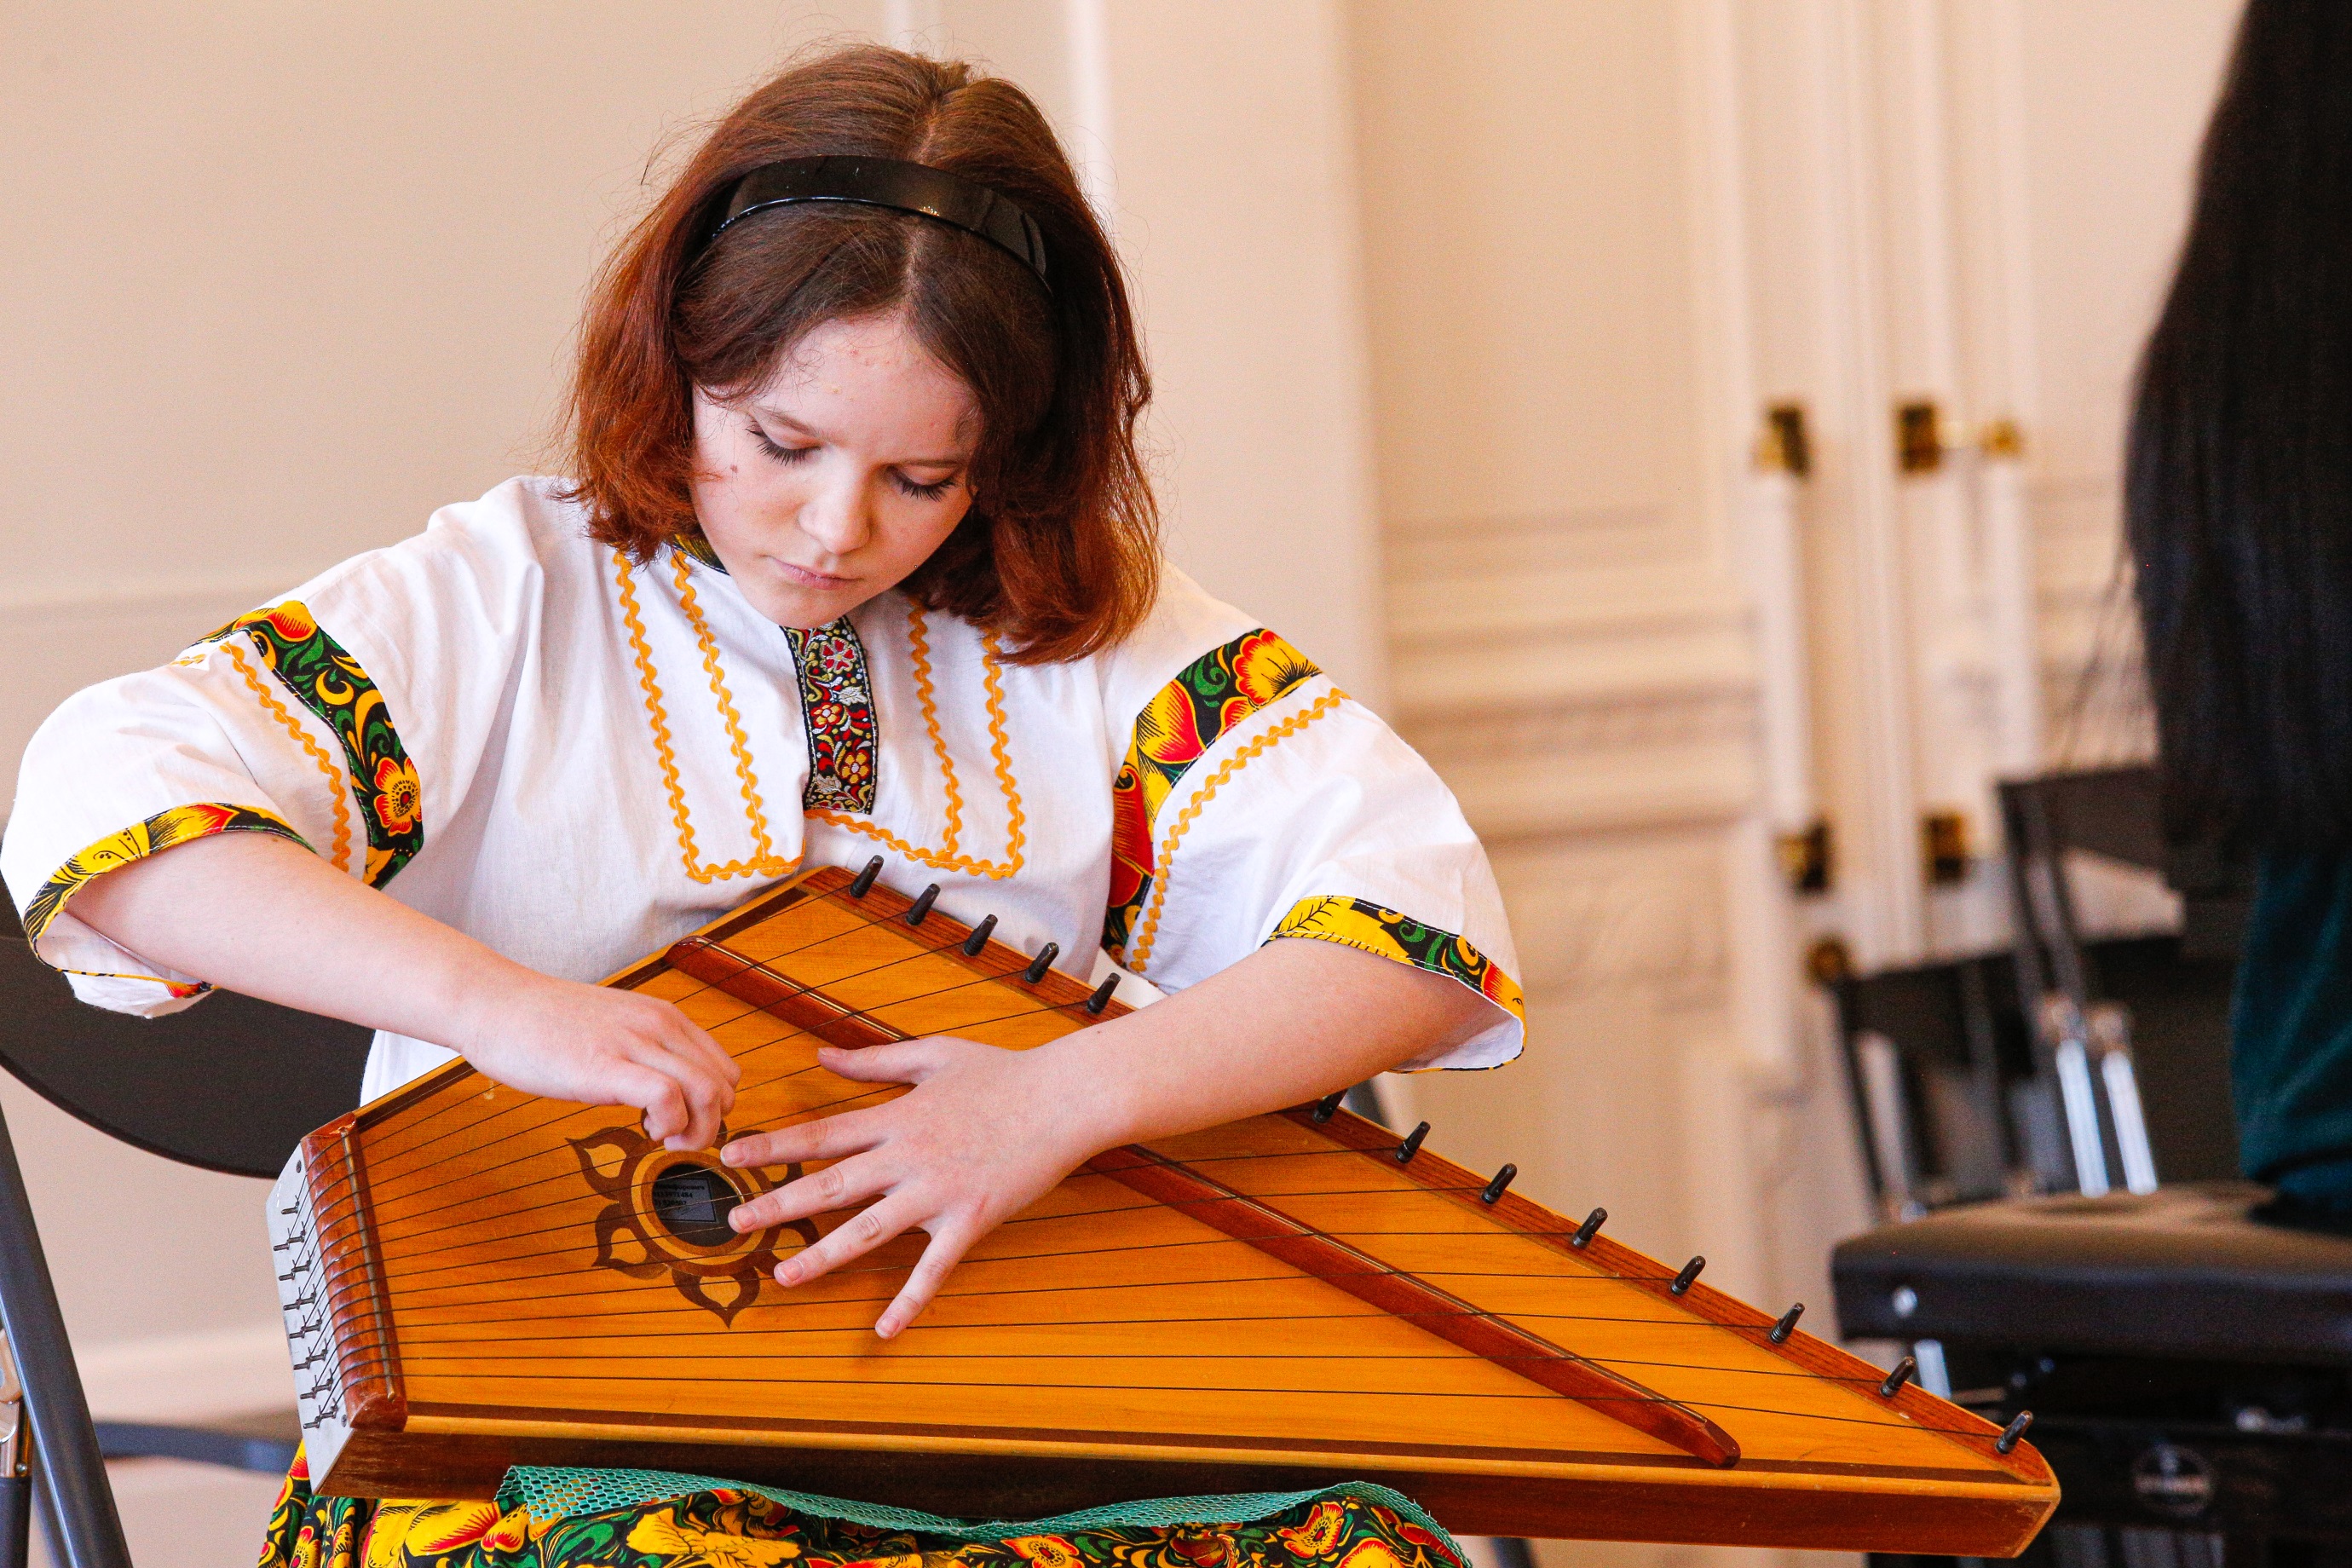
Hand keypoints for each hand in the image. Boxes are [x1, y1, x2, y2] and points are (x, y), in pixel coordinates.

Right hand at [451, 970, 739, 1149]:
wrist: (495, 1004)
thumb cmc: (546, 1024)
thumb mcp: (615, 1029)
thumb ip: (646, 1052)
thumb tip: (668, 1092)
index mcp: (665, 1017)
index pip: (725, 1069)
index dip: (714, 1108)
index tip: (683, 1123)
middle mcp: (659, 1025)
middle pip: (726, 1085)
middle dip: (711, 1125)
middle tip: (674, 1139)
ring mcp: (634, 1043)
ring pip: (708, 1092)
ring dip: (696, 1131)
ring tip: (661, 1138)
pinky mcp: (605, 1065)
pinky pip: (667, 1097)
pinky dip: (668, 1124)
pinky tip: (643, 1131)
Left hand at [718, 1036, 1107, 1337]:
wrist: (1066, 1097)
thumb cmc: (1004, 1072)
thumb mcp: (933, 1055)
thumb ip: (873, 1061)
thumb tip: (820, 1056)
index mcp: (898, 1117)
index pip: (822, 1134)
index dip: (774, 1146)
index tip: (731, 1155)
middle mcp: (909, 1157)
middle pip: (830, 1184)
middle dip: (778, 1202)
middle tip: (733, 1222)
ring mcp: (938, 1192)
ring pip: (868, 1230)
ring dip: (823, 1255)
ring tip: (785, 1276)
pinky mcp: (970, 1220)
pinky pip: (934, 1269)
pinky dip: (909, 1302)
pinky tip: (884, 1331)